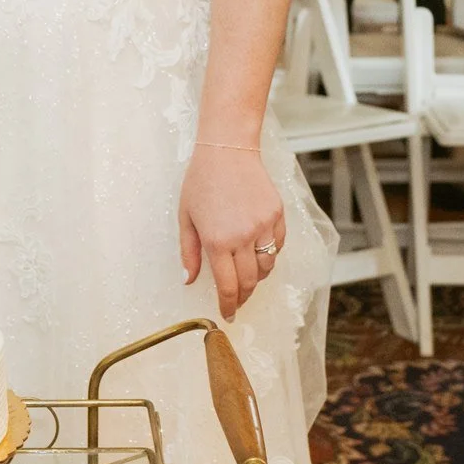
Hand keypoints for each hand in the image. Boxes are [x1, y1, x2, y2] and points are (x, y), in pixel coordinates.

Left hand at [179, 143, 286, 320]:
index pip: (227, 286)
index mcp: (217, 240)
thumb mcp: (185, 217)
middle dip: (243, 296)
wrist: (227, 148)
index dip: (228, 305)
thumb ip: (189, 251)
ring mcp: (263, 225)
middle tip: (237, 301)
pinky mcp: (277, 214)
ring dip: (257, 277)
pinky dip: (270, 254)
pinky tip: (258, 251)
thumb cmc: (201, 181)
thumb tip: (189, 280)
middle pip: (249, 281)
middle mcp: (243, 236)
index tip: (228, 315)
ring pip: (267, 266)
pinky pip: (278, 245)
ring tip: (246, 276)